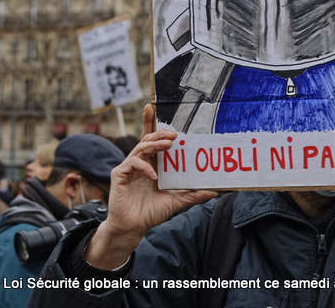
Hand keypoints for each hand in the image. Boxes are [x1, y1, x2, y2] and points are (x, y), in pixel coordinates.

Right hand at [85, 104, 215, 269]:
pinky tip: (154, 175)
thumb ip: (193, 195)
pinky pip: (132, 163)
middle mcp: (139, 162)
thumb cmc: (151, 213)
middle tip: (174, 134)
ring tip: (168, 145)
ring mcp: (129, 167)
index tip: (152, 106)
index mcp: (151, 164)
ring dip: (154, 144)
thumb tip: (215, 191)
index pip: (151, 139)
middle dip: (159, 133)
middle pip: (147, 139)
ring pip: (140, 147)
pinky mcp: (119, 174)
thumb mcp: (176, 202)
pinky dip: (144, 167)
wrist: (133, 228)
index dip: (149, 122)